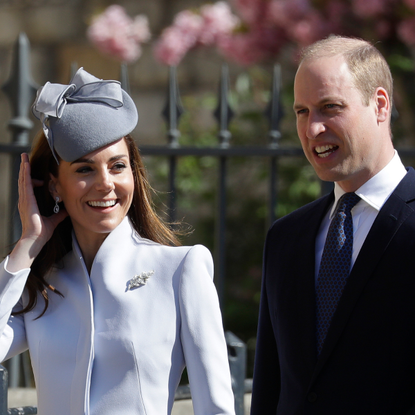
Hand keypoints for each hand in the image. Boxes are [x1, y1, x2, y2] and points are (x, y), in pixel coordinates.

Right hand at [7, 153, 67, 271]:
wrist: (35, 240)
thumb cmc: (42, 233)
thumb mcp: (54, 220)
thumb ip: (60, 214)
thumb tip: (67, 209)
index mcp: (30, 204)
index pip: (30, 187)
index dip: (32, 178)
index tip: (38, 174)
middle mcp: (25, 200)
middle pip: (24, 180)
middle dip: (25, 169)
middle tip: (25, 158)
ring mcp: (24, 200)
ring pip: (23, 180)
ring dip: (24, 168)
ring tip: (24, 157)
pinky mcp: (26, 201)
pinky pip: (25, 184)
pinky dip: (26, 174)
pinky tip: (27, 166)